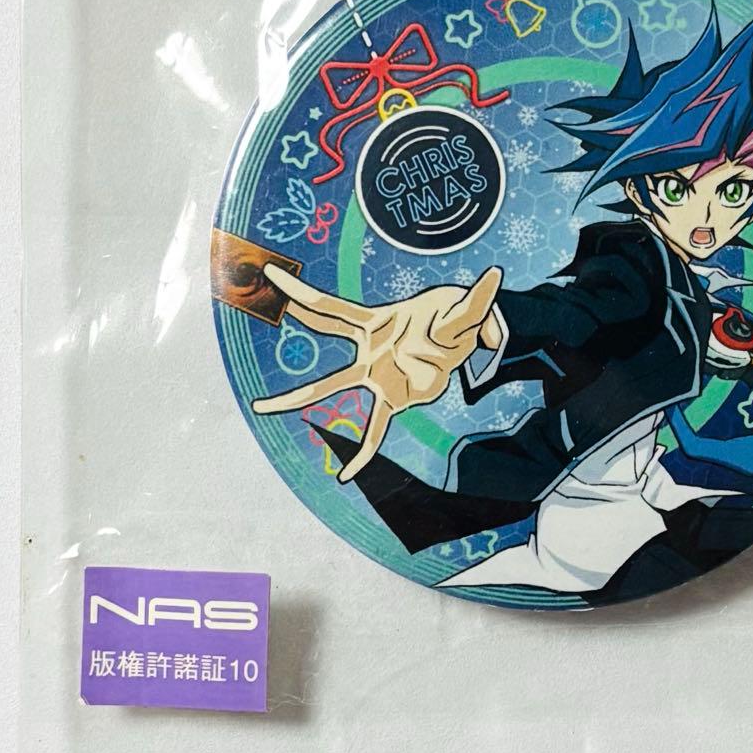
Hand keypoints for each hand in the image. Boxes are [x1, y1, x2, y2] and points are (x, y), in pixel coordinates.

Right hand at [251, 264, 502, 479]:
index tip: (273, 278)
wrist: (466, 336)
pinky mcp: (396, 397)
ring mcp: (379, 373)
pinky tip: (345, 476)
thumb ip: (480, 300)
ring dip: (299, 397)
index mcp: (379, 322)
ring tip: (260, 408)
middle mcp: (371, 348)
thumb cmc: (458, 317)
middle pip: (323, 340)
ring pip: (337, 385)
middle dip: (292, 326)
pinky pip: (377, 428)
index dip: (302, 294)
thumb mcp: (468, 310)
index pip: (333, 308)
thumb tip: (496, 277)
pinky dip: (364, 451)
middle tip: (257, 320)